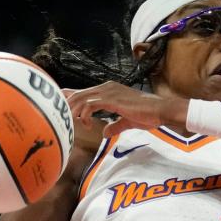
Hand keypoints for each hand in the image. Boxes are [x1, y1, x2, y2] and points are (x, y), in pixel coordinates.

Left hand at [67, 81, 187, 136]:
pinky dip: (84, 114)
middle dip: (67, 106)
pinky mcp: (111, 99)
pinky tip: (86, 123)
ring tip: (71, 123)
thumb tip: (105, 132)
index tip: (60, 105)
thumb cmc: (149, 114)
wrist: (160, 110)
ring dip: (74, 111)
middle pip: (79, 94)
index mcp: (110, 90)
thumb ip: (115, 125)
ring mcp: (109, 92)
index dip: (71, 96)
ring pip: (82, 98)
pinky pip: (90, 105)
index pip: (85, 91)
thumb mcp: (128, 121)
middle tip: (61, 119)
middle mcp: (107, 87)